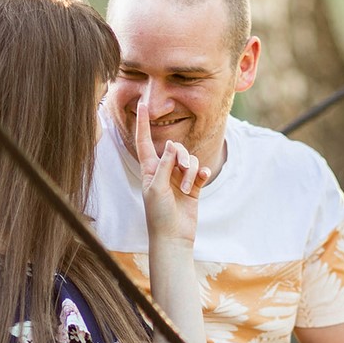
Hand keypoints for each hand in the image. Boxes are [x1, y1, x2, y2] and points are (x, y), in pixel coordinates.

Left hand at [135, 101, 209, 243]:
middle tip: (182, 173)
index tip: (142, 105)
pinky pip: (199, 170)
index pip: (144, 141)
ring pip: (189, 159)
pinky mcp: (193, 186)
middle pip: (174, 148)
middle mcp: (163, 171)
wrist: (173, 237)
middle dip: (181, 157)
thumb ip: (164, 164)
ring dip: (190, 171)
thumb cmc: (158, 214)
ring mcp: (179, 178)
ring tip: (187, 188)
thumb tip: (170, 144)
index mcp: (149, 169)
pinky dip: (201, 173)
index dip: (142, 123)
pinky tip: (201, 178)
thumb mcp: (156, 187)